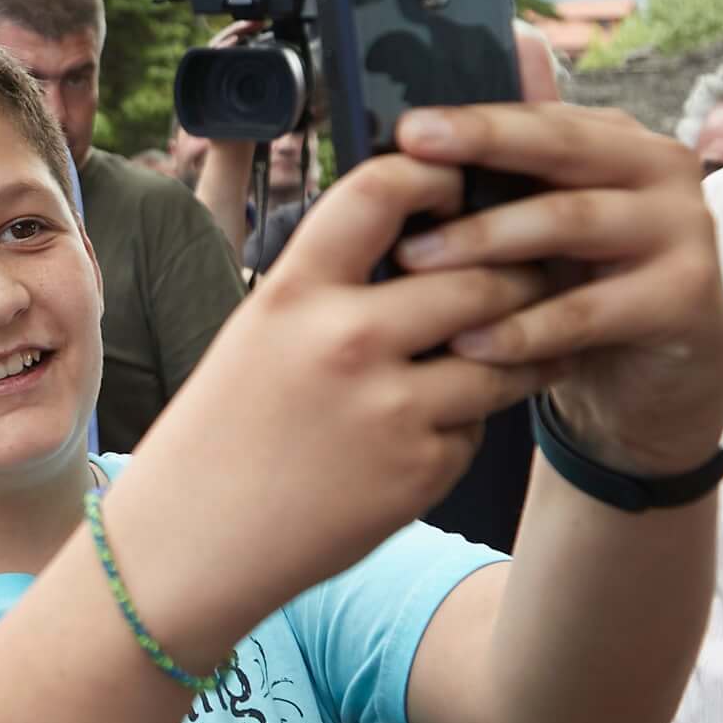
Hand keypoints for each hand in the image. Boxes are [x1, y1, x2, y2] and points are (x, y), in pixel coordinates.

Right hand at [102, 150, 557, 653]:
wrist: (191, 546)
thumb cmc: (222, 433)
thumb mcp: (259, 333)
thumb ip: (335, 286)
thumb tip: (430, 239)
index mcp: (295, 293)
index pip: (383, 191)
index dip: (437, 175)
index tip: (457, 182)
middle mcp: (346, 342)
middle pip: (478, 273)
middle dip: (517, 269)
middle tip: (532, 267)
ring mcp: (391, 410)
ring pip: (503, 351)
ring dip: (520, 342)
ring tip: (519, 338)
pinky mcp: (422, 471)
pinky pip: (478, 422)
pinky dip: (468, 420)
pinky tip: (430, 429)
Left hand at [379, 103, 722, 476]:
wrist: (662, 383)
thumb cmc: (587, 293)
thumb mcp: (547, 230)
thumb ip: (509, 173)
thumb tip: (429, 116)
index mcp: (624, 141)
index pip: (543, 118)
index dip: (475, 121)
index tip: (407, 129)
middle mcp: (663, 169)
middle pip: (562, 149)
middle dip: (481, 149)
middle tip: (408, 159)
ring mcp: (684, 229)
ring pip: (570, 222)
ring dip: (485, 242)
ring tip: (413, 262)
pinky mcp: (687, 298)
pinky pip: (590, 310)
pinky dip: (526, 328)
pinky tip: (470, 343)